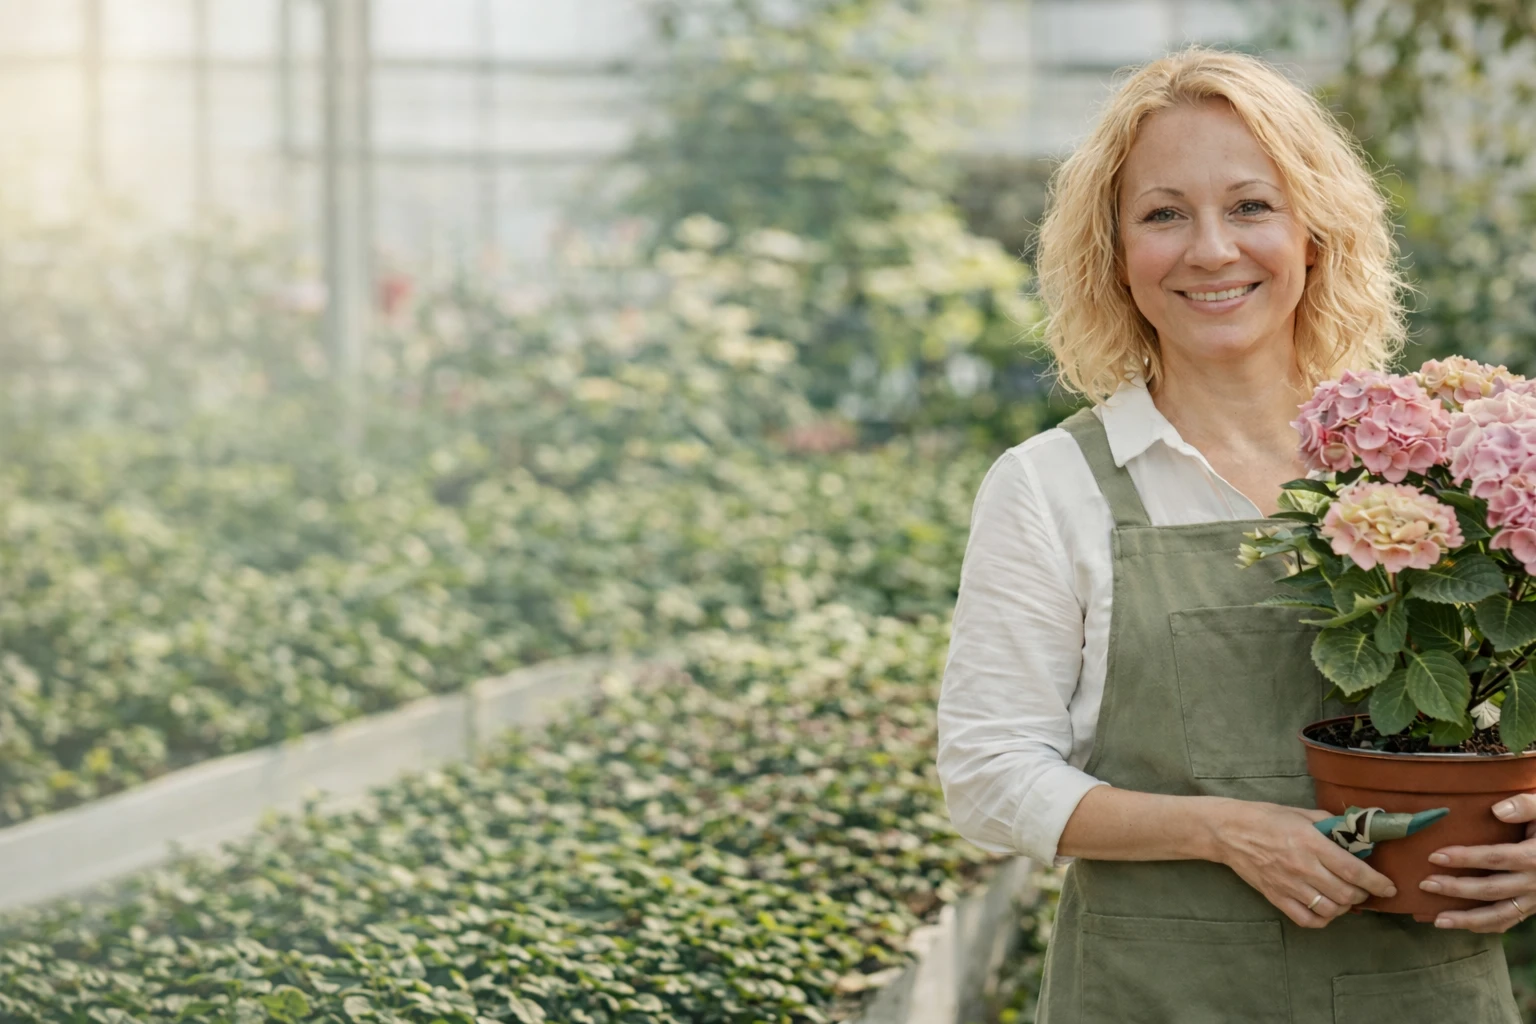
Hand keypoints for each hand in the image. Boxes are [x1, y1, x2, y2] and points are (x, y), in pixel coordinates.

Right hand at [1211, 800, 1397, 927]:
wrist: (1229, 831)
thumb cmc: (1267, 818)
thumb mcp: (1301, 814)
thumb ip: (1330, 825)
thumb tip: (1357, 836)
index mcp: (1310, 843)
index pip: (1353, 870)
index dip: (1377, 883)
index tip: (1388, 888)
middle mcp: (1302, 867)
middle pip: (1345, 894)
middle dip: (1362, 895)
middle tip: (1364, 889)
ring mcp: (1288, 885)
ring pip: (1330, 909)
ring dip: (1345, 907)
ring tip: (1345, 898)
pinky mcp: (1276, 897)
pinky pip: (1307, 919)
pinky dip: (1323, 919)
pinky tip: (1326, 909)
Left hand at [1422, 793, 1535, 932]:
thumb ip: (1525, 806)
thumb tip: (1497, 810)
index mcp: (1533, 856)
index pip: (1495, 858)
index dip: (1465, 858)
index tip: (1435, 856)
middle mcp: (1534, 882)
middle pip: (1490, 889)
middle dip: (1456, 889)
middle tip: (1425, 885)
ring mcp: (1534, 899)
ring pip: (1499, 914)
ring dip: (1467, 919)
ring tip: (1437, 920)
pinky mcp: (1533, 907)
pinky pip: (1509, 921)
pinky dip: (1486, 926)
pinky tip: (1462, 925)